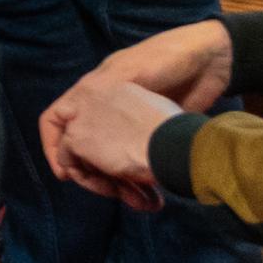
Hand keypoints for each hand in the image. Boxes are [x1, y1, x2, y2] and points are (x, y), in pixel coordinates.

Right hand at [42, 21, 237, 206]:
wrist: (208, 63)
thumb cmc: (165, 61)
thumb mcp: (126, 73)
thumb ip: (97, 97)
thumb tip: (70, 136)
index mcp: (92, 94)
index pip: (55, 122)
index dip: (54, 148)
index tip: (67, 176)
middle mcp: (105, 111)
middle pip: (84, 151)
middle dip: (96, 177)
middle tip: (116, 194)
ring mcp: (130, 126)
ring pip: (111, 164)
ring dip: (122, 186)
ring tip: (143, 201)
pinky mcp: (155, 138)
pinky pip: (136, 168)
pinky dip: (140, 184)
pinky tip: (154, 195)